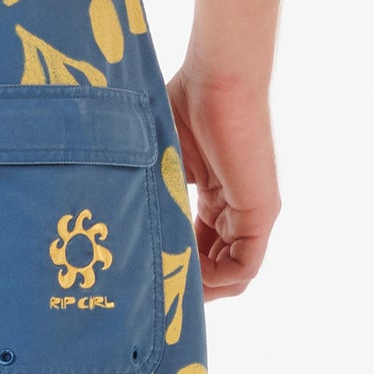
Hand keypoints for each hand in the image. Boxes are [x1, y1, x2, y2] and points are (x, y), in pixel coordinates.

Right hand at [165, 65, 281, 299]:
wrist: (214, 78)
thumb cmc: (182, 105)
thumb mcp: (158, 165)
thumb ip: (149, 197)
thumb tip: (111, 228)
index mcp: (215, 197)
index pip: (200, 249)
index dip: (176, 269)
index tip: (146, 276)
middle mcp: (235, 208)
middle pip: (216, 267)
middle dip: (186, 285)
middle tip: (154, 294)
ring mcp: (251, 211)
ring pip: (231, 273)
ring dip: (200, 287)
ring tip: (168, 288)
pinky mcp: (261, 211)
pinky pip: (244, 266)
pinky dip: (218, 280)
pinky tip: (190, 278)